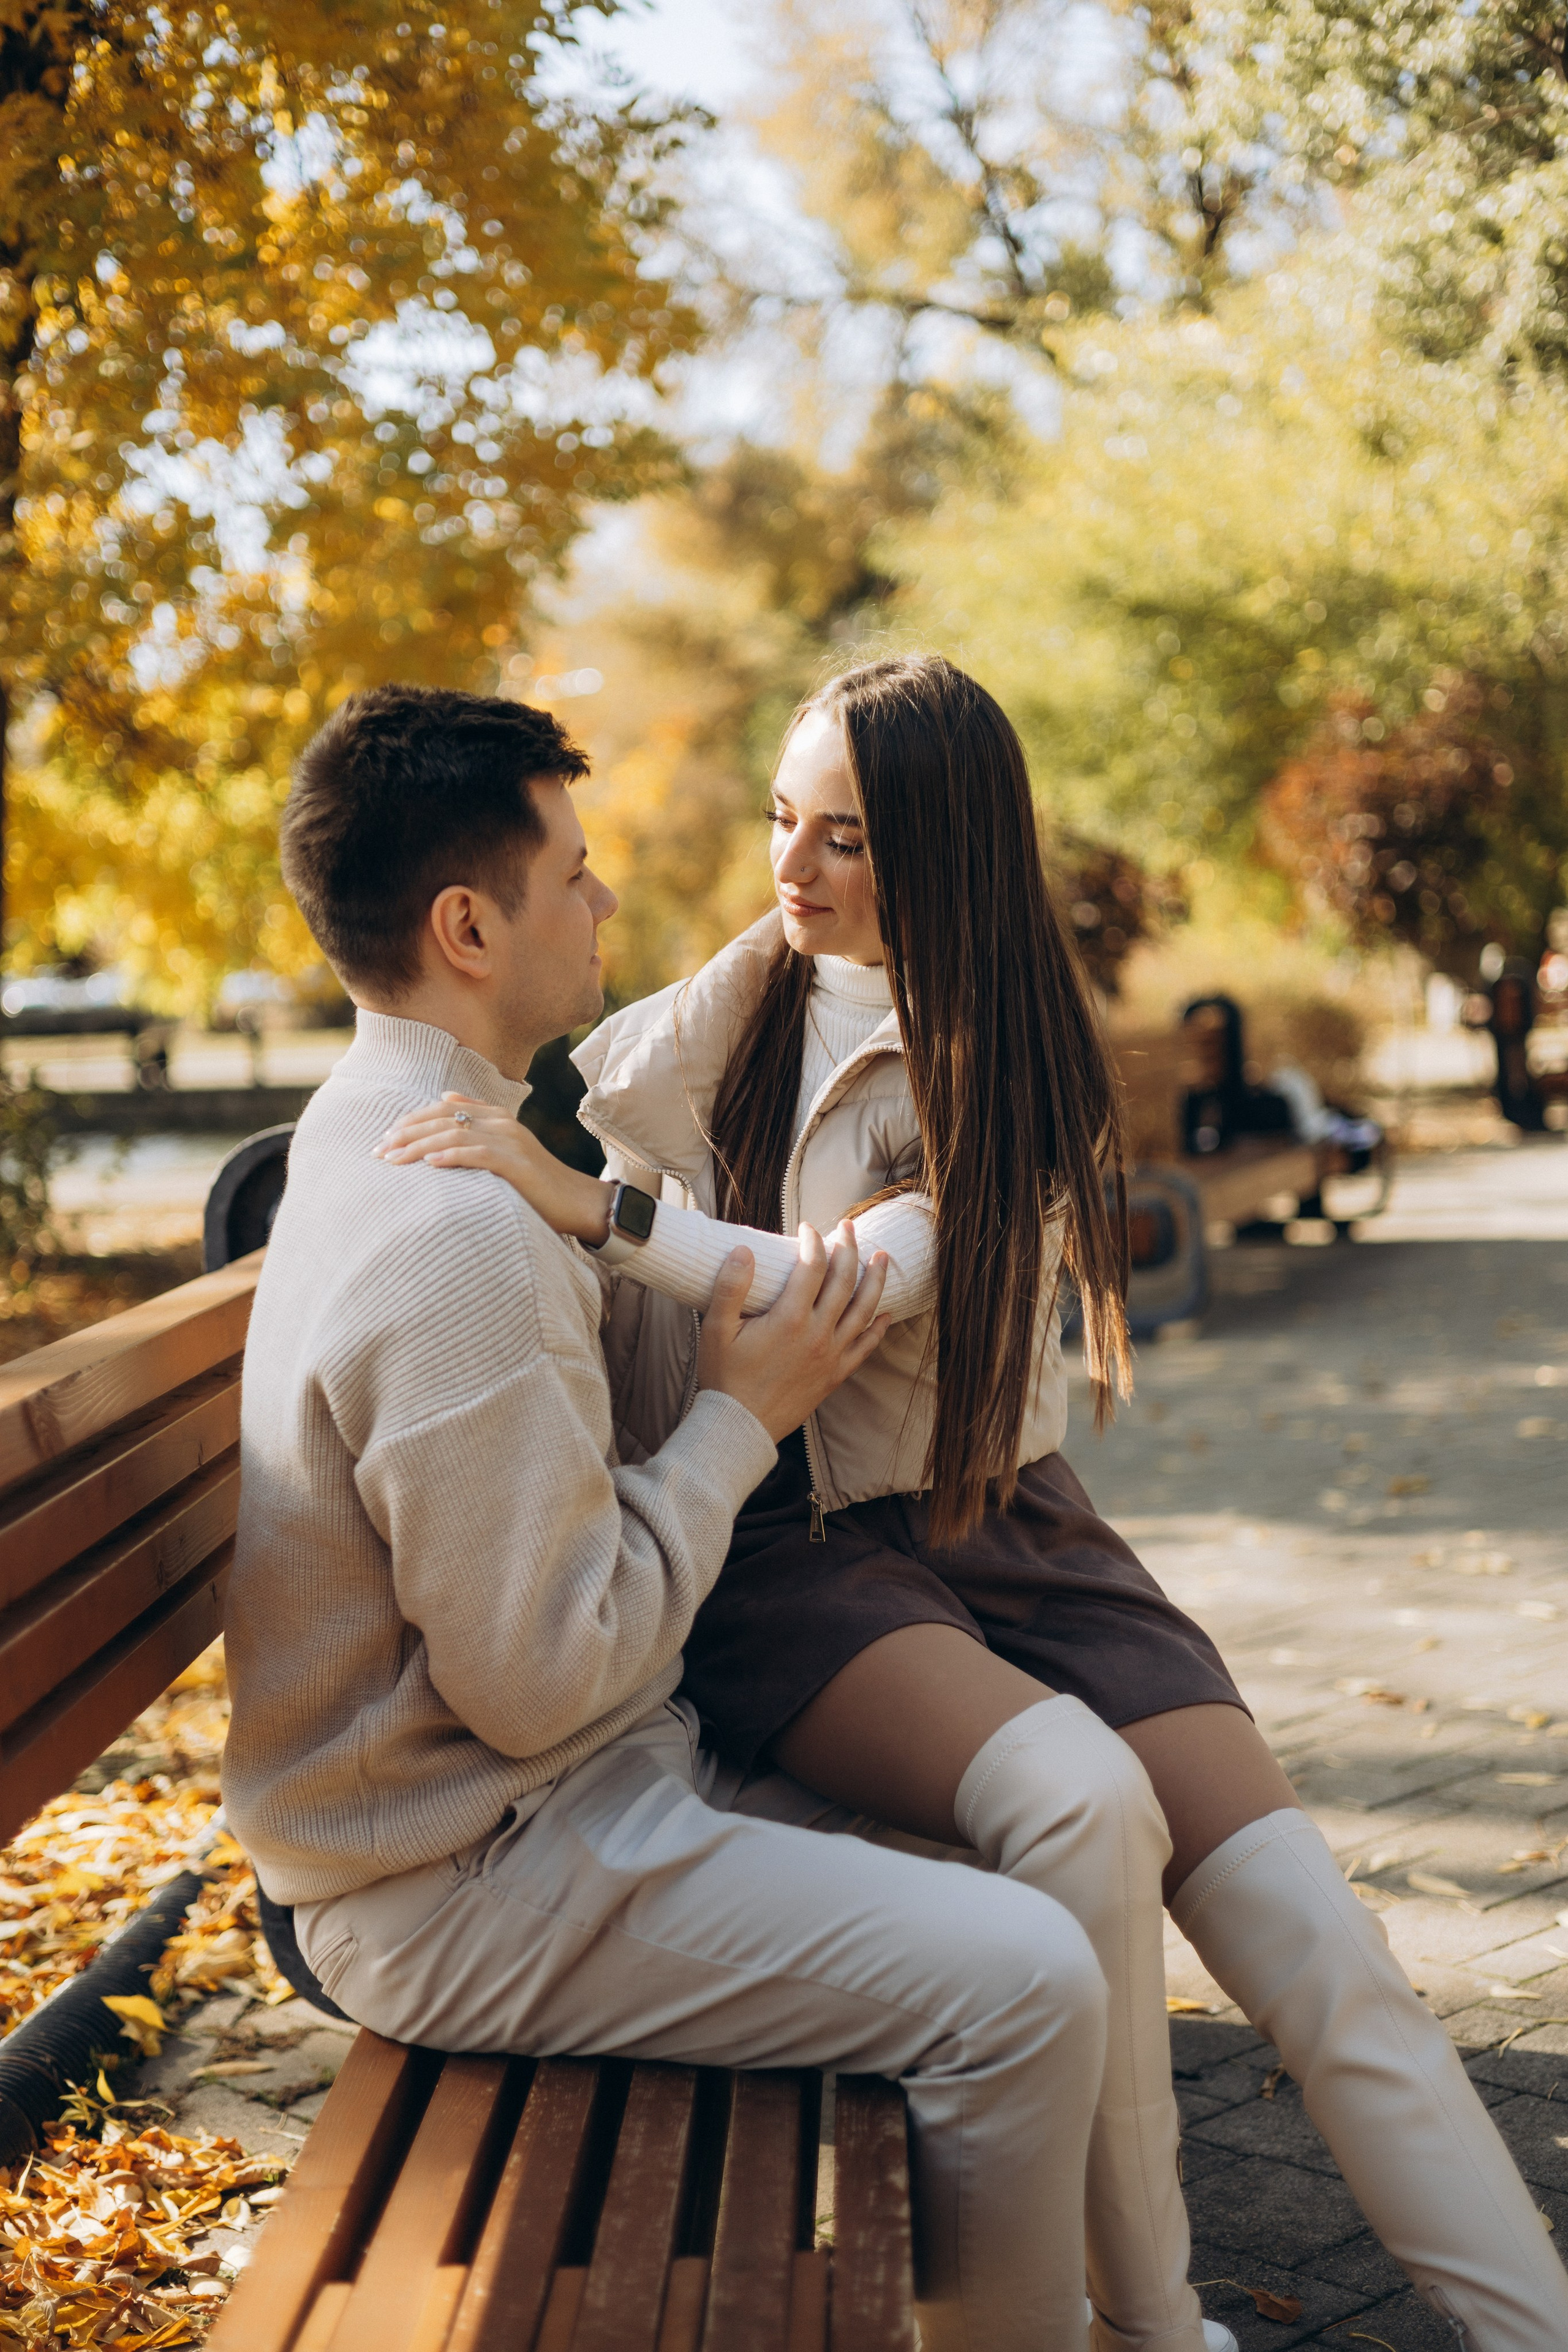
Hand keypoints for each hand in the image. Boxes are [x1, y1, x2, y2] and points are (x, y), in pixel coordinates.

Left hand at [375, 1094, 610, 1243]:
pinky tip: (429, 1163)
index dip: (412, 1119)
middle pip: (444, 1118)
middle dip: (406, 1133)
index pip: (445, 1108)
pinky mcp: (517, 1164)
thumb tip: (446, 1096)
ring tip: (393, 1158)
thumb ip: (478, 1123)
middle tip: (377, 1150)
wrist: (577, 1201)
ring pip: (455, 1134)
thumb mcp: (506, 1148)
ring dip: (419, 1146)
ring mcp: (511, 1141)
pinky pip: (478, 1155)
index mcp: (497, 1117)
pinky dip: (452, 1156)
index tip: (384, 1136)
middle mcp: (502, 1123)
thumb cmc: (536, 1183)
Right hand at [696, 1220, 889, 1441]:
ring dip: (875, 1280)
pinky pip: (865, 1347)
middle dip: (849, 1248)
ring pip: (864, 1310)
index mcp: (789, 1319)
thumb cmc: (725, 1379)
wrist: (740, 1427)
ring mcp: (831, 1355)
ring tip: (882, 1257)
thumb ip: (730, 1287)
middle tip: (849, 1227)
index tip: (808, 1227)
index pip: (811, 1266)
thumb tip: (743, 1249)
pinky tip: (887, 1313)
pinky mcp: (835, 1375)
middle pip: (843, 1281)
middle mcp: (817, 1334)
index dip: (813, 1241)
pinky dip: (878, 1328)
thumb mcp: (716, 1330)